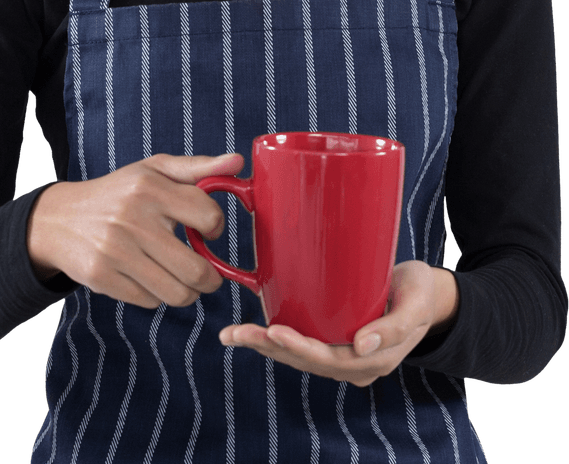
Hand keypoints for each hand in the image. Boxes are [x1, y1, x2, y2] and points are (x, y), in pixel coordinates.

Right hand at [26, 152, 244, 307]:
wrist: (59, 218)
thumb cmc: (118, 192)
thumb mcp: (153, 170)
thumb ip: (198, 168)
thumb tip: (238, 161)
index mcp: (150, 187)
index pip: (208, 217)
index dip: (215, 227)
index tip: (206, 230)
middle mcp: (133, 219)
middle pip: (196, 269)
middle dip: (210, 278)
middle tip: (207, 274)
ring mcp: (115, 251)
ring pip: (176, 293)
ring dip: (187, 292)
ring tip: (183, 280)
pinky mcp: (101, 277)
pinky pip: (149, 301)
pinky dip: (156, 296)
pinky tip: (149, 278)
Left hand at [218, 261, 458, 386]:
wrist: (428, 295)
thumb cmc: (420, 294)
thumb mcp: (416, 305)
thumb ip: (393, 328)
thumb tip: (361, 344)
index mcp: (374, 360)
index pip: (328, 359)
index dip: (299, 348)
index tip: (273, 331)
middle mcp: (354, 364)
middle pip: (305, 361)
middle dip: (268, 347)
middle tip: (236, 333)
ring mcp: (343, 356)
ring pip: (298, 357)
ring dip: (263, 346)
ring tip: (231, 335)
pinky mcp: (335, 340)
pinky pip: (302, 346)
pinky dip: (275, 340)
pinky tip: (250, 332)